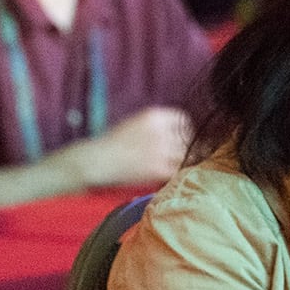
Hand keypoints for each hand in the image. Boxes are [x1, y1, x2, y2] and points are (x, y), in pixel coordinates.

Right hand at [68, 107, 191, 187]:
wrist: (99, 161)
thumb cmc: (113, 142)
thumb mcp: (136, 122)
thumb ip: (157, 124)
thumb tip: (178, 132)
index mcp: (155, 116)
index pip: (182, 119)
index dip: (185, 129)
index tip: (183, 138)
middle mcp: (161, 131)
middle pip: (188, 137)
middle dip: (190, 146)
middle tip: (190, 154)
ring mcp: (162, 151)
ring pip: (188, 154)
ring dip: (188, 159)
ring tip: (183, 164)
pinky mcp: (160, 169)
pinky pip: (180, 170)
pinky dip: (179, 172)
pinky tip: (174, 173)